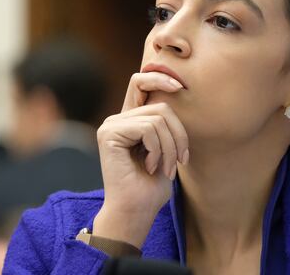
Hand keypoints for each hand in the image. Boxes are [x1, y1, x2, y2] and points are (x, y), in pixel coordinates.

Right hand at [92, 72, 188, 247]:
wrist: (136, 210)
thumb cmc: (152, 185)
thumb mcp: (166, 149)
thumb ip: (165, 124)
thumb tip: (176, 93)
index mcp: (130, 120)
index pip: (141, 82)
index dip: (160, 77)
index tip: (180, 87)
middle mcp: (118, 119)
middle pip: (161, 106)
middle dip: (178, 135)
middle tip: (179, 161)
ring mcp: (111, 125)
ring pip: (158, 119)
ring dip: (170, 147)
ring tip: (164, 168)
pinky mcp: (109, 134)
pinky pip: (148, 129)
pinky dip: (158, 150)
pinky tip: (150, 166)